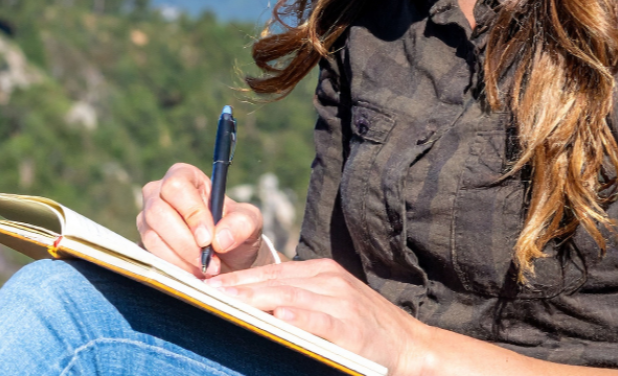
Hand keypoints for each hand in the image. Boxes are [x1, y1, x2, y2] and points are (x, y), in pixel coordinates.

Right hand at [137, 163, 265, 277]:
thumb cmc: (235, 231)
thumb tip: (220, 239)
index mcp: (184, 176)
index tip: (208, 239)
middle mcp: (158, 193)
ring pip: (152, 237)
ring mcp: (146, 219)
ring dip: (181, 259)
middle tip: (210, 262)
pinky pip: (150, 257)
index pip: (176, 187)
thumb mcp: (250, 223)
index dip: (191, 213)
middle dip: (185, 242)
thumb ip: (242, 223)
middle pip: (157, 212)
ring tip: (206, 270)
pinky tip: (193, 274)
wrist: (227, 259)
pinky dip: (173, 269)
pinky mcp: (143, 243)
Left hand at [208, 259, 434, 375]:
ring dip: (256, 300)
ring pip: (290, 296)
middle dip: (238, 287)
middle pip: (274, 281)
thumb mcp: (328, 303)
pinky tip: (281, 318)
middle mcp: (329, 279)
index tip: (207, 285)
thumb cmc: (362, 328)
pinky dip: (301, 317)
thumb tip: (252, 305)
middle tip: (207, 294)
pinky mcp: (352, 325)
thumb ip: (295, 299)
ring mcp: (341, 301)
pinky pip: (322, 319)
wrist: (410, 346)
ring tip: (229, 303)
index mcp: (319, 271)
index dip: (237, 278)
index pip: (270, 272)